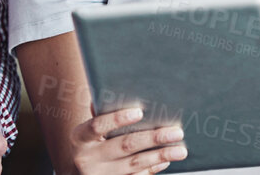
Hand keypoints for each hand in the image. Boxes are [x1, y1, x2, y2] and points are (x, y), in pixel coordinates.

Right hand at [65, 106, 187, 174]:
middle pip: (124, 145)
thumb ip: (101, 113)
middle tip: (177, 132)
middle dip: (153, 138)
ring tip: (180, 150)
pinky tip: (165, 160)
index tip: (139, 112)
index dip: (117, 118)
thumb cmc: (90, 143)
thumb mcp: (88, 130)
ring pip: (134, 164)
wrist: (80, 173)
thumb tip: (120, 92)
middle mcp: (87, 159)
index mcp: (79, 138)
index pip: (97, 125)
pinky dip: (152, 168)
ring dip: (160, 155)